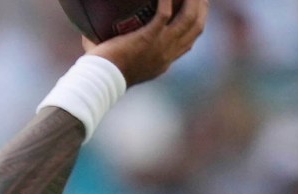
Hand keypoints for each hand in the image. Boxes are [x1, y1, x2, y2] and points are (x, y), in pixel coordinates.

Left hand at [87, 0, 209, 85]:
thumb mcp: (120, 61)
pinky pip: (164, 13)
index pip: (188, 42)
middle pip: (196, 28)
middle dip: (202, 8)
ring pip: (189, 19)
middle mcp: (167, 54)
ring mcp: (161, 46)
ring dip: (193, 1)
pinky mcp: (149, 38)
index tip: (197, 13)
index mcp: (163, 61)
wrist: (101, 81)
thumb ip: (117, 45)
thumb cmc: (101, 71)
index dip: (196, 26)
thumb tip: (95, 30)